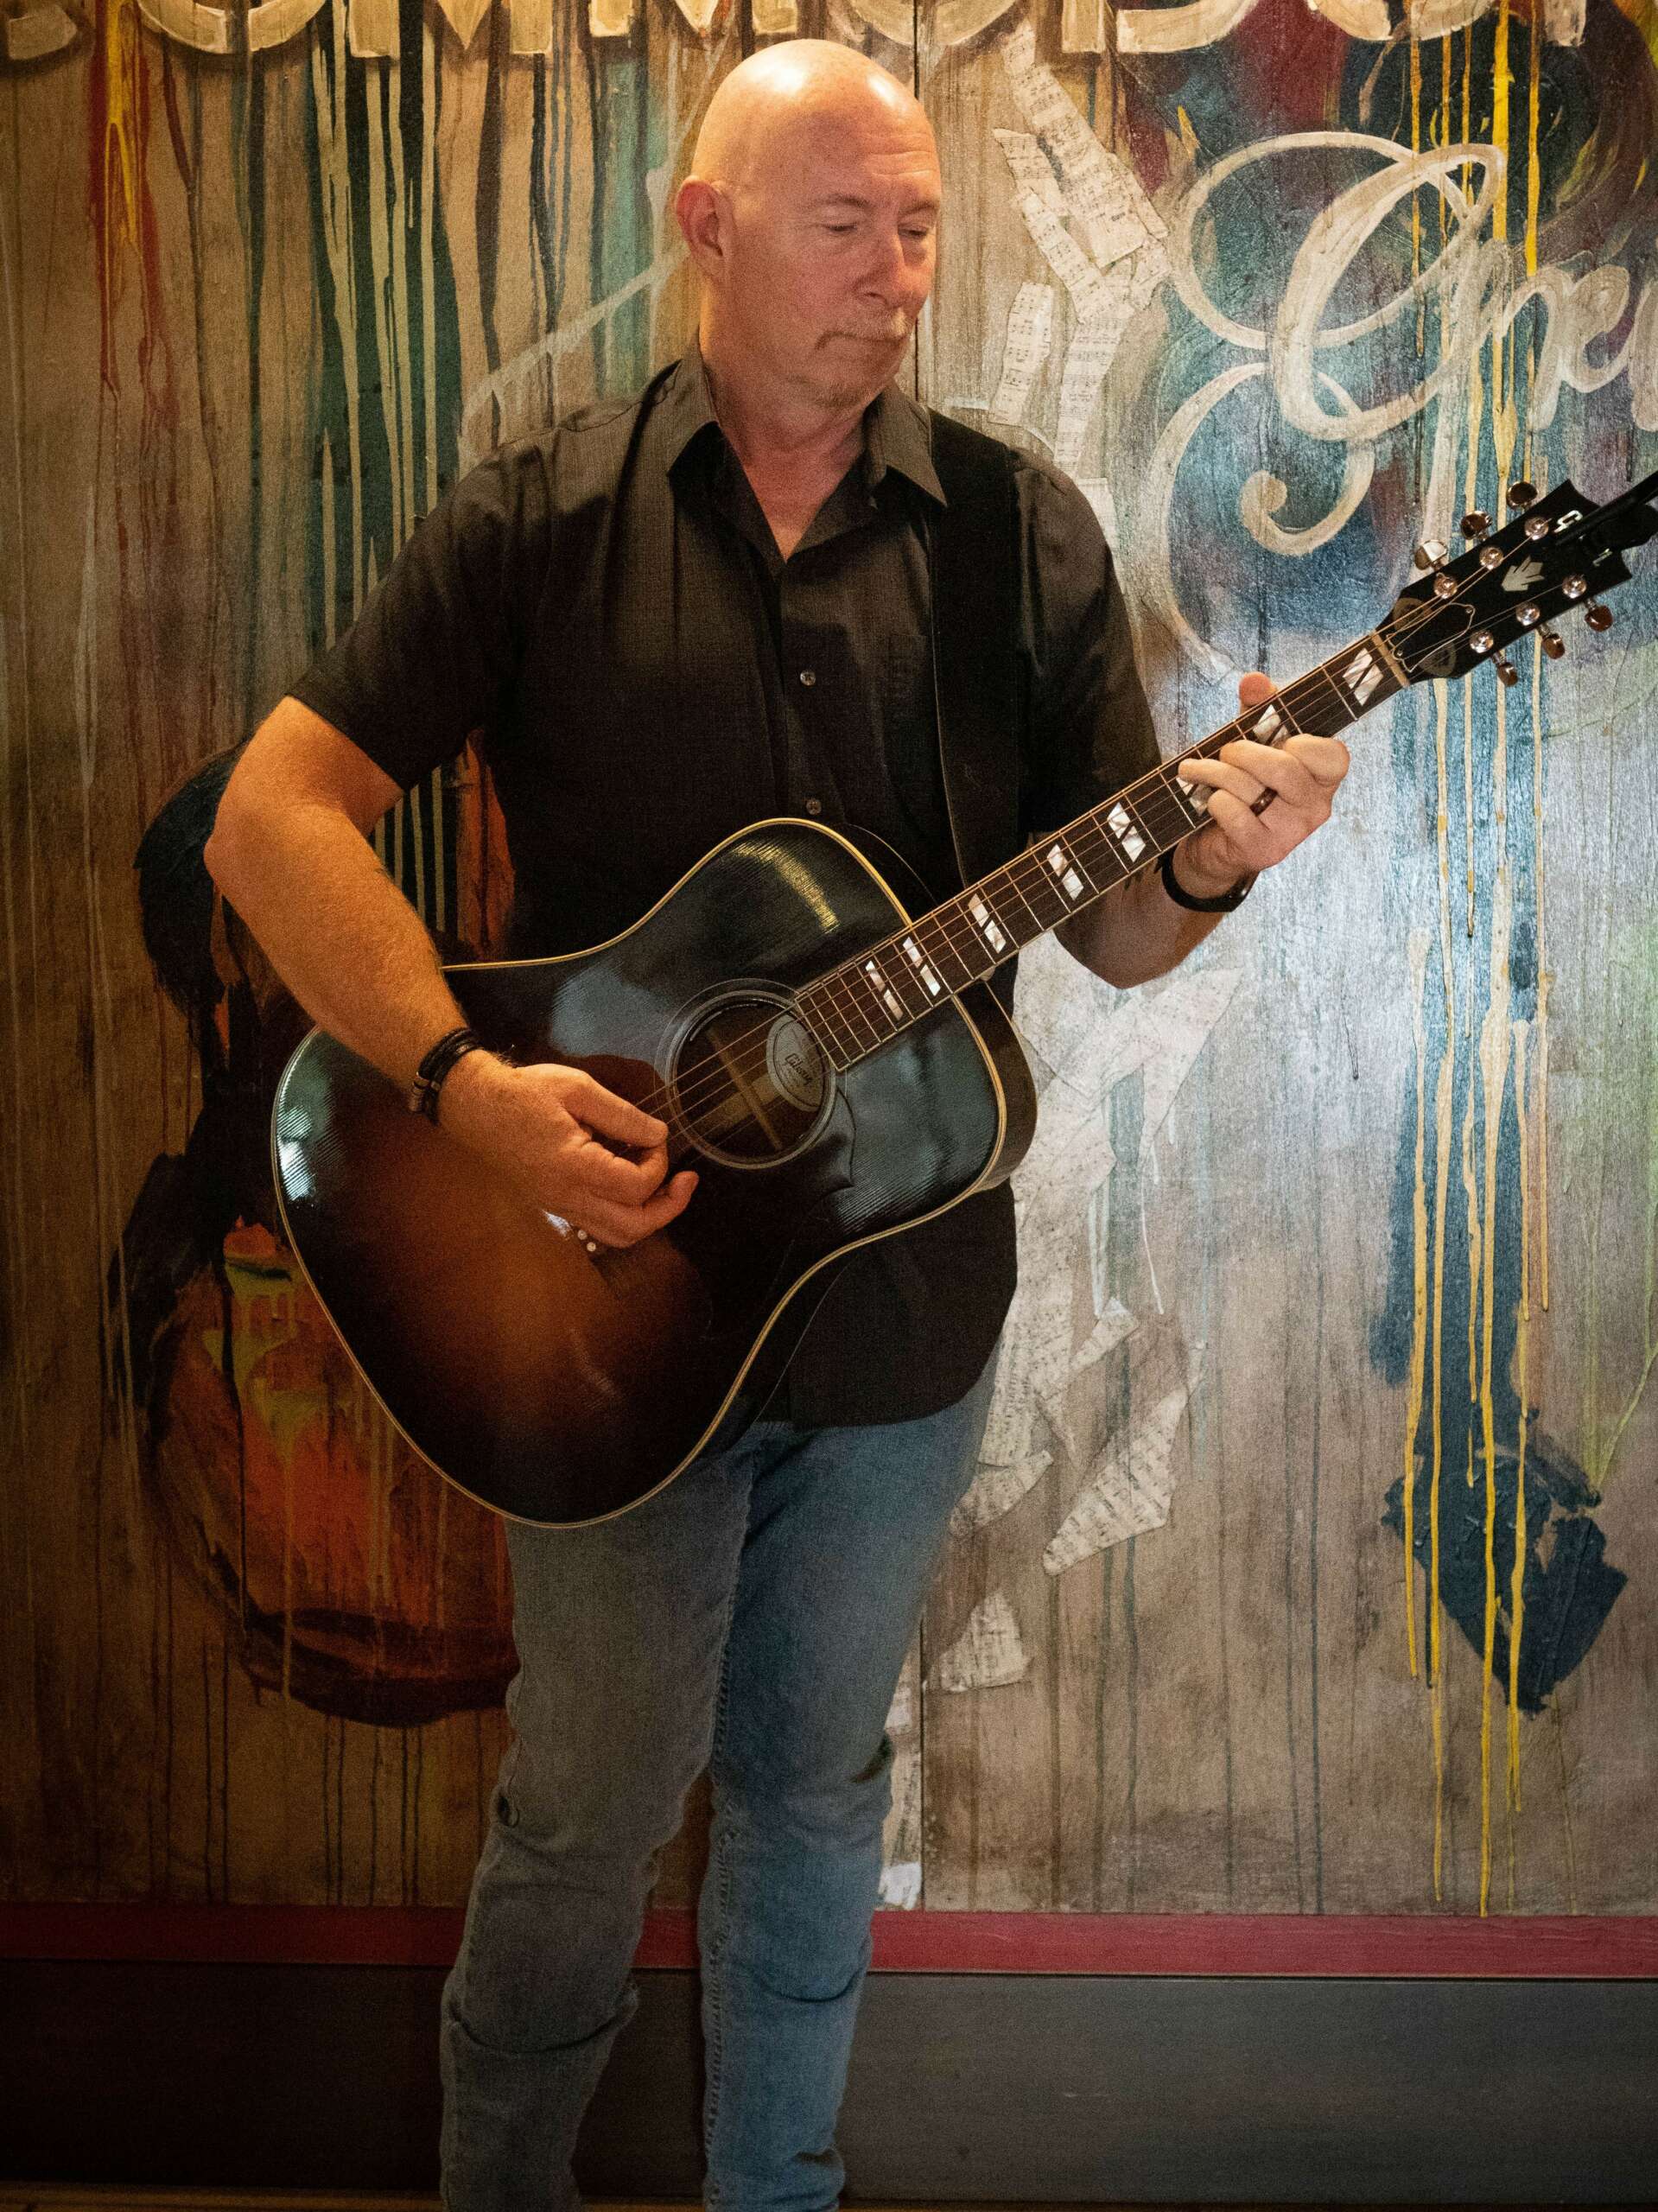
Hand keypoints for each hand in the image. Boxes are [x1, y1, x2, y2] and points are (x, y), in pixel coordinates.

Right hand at [438, 1051, 696, 1249]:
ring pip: (617, 1236)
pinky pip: (599, 1227)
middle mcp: (568, 1197)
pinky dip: (625, 1214)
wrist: (475, 1107)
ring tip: (665, 1189)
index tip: (654, 1137)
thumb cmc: (524, 1092)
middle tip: (685, 1180)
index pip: (636, 1186)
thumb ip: (622, 1115)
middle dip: (669, 1207)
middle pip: (634, 1228)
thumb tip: (659, 1136)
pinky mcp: (556, 1205)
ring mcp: (560, 1206)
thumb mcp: (577, 1089)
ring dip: (650, 1217)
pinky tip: (631, 1184)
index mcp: (574, 1167)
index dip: (659, 1164)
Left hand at [1172, 673, 1350, 897]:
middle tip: (1225, 752)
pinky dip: (1214, 802)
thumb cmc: (1244, 784)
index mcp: (1323, 777)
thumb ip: (1259, 708)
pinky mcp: (1263, 851)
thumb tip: (1254, 680)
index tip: (1279, 740)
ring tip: (1195, 770)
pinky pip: (1234, 814)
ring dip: (1213, 773)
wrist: (1215, 842)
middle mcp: (1316, 807)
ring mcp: (1292, 833)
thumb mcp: (1253, 739)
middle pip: (1284, 768)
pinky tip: (1208, 801)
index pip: (1333, 755)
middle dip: (1243, 753)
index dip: (1302, 743)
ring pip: (1251, 789)